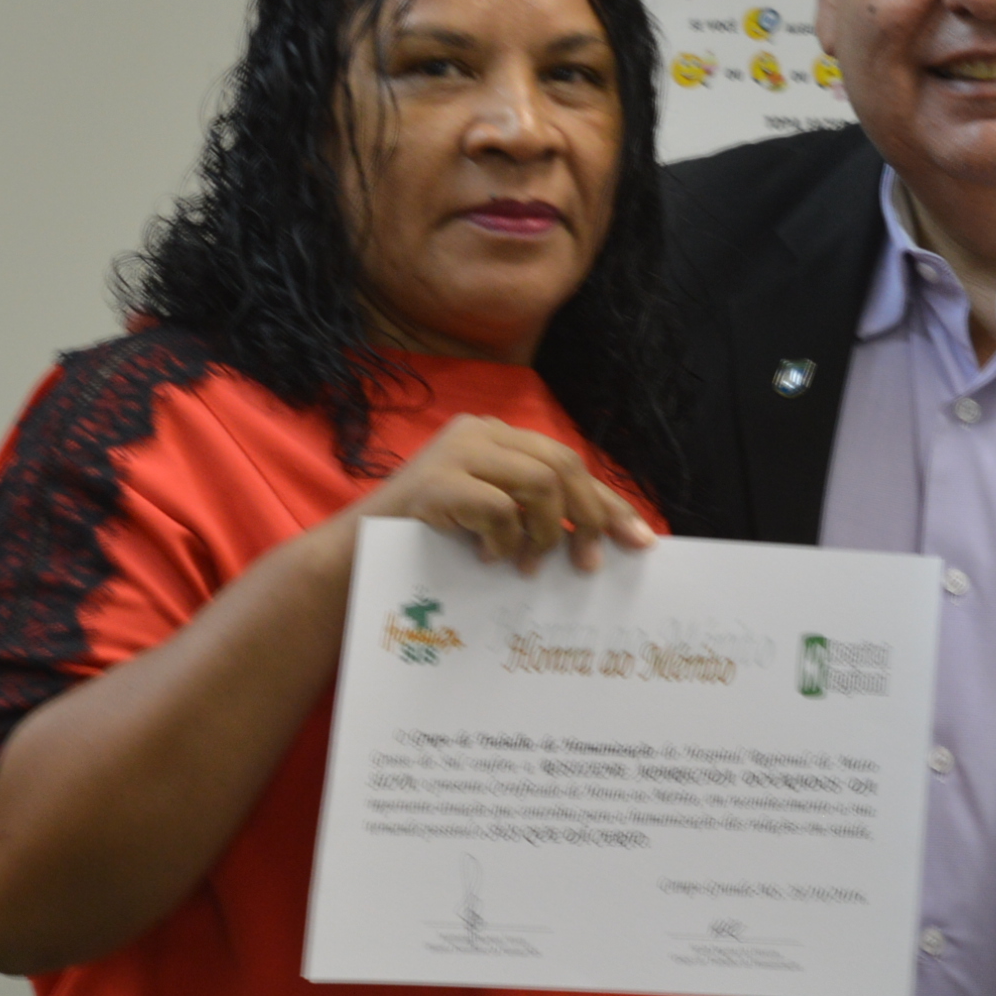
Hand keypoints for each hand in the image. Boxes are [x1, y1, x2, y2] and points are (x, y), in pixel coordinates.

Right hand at [353, 415, 656, 573]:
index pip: (568, 461)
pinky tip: (488, 557)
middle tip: (587, 563)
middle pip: (563, 463)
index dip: (608, 501)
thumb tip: (603, 539)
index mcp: (495, 434)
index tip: (640, 540)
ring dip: (543, 533)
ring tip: (526, 565)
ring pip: (539, 483)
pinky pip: (499, 508)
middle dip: (587, 517)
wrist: (355, 555)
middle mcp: (478, 430)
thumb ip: (536, 514)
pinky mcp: (436, 482)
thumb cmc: (430, 540)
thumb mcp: (493, 518)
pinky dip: (504, 540)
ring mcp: (455, 451)